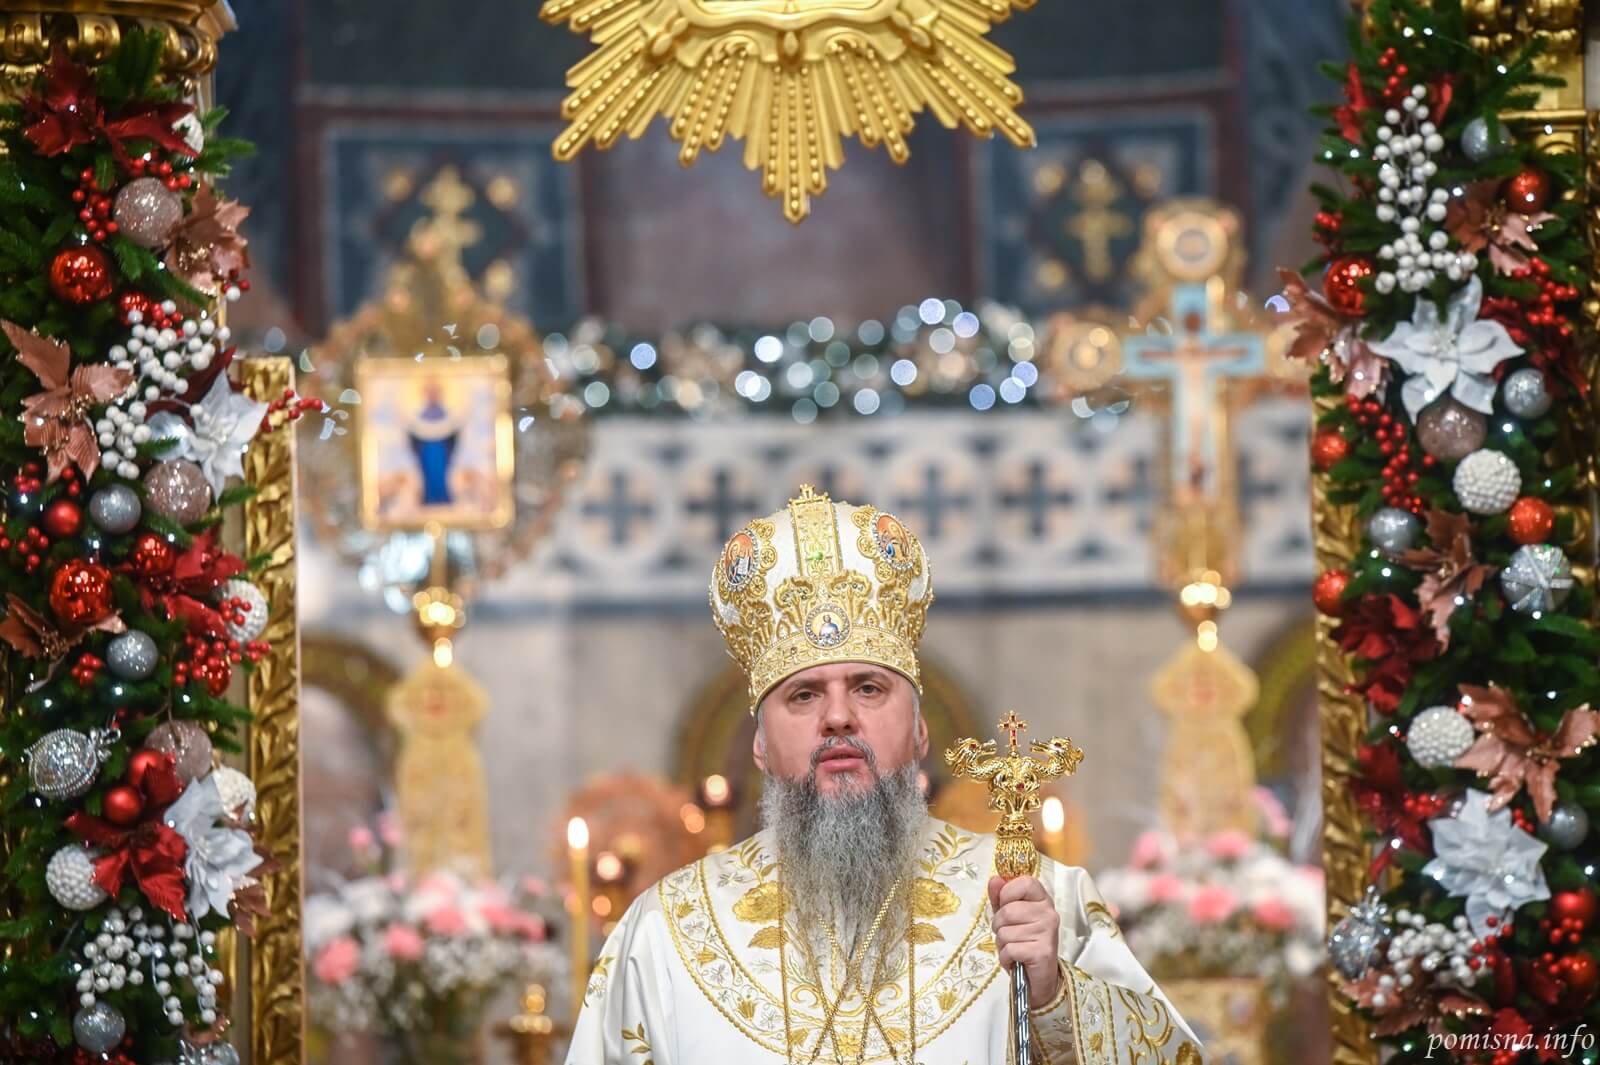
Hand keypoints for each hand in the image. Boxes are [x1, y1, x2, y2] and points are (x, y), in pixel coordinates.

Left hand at [988, 874, 1061, 1008]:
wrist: (1040, 978)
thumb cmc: (1023, 943)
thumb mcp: (1010, 917)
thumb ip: (1001, 897)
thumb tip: (995, 879)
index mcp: (1042, 899)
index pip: (1024, 882)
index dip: (1008, 892)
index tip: (1005, 905)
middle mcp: (1049, 913)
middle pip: (1008, 911)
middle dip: (999, 925)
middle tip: (1008, 935)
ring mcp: (1047, 932)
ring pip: (1005, 931)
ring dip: (1002, 944)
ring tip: (1014, 948)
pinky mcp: (1042, 952)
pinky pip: (1009, 949)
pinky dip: (1006, 958)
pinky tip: (1016, 960)